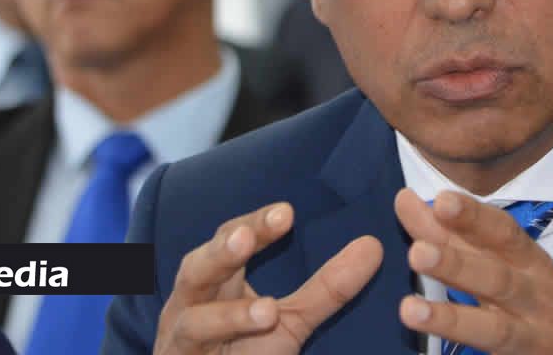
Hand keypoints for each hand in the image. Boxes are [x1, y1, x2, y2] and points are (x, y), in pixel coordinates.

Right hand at [154, 202, 382, 354]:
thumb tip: (372, 246)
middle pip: (197, 268)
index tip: (287, 213)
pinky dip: (224, 343)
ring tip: (267, 312)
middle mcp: (189, 305)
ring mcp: (179, 341)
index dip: (254, 225)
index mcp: (215, 282)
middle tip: (247, 238)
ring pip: (192, 321)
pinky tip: (257, 331)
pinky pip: (195, 354)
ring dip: (228, 316)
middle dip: (221, 253)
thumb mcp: (290, 321)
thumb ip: (328, 288)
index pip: (230, 240)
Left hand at [395, 189, 552, 354]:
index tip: (442, 201)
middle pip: (498, 279)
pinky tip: (428, 348)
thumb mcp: (500, 260)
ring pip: (494, 328)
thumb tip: (405, 198)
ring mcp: (532, 334)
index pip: (504, 233)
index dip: (474, 217)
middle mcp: (535, 295)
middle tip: (417, 253)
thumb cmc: (532, 295)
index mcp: (529, 262)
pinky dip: (461, 349)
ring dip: (452, 319)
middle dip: (458, 266)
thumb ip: (451, 234)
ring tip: (410, 310)